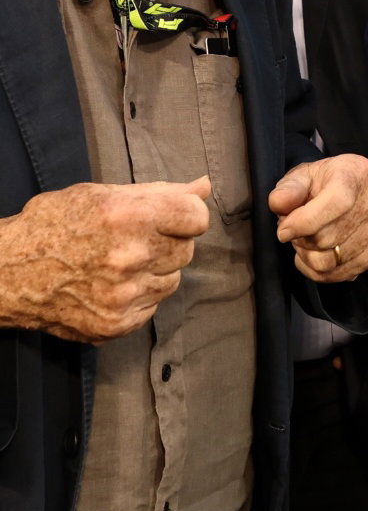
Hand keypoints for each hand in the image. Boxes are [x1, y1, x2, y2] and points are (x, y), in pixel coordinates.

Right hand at [0, 177, 211, 342]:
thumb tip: (205, 186)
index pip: (197, 217)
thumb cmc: (56, 223)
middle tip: (134, 240)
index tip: (172, 217)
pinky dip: (139, 297)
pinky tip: (111, 286)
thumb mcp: (105, 194)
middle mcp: (130, 257)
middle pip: (186, 250)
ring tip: (119, 263)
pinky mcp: (116, 324)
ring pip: (172, 280)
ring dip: (155, 271)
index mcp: (129, 216)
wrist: (7, 272)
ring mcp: (123, 295)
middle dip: (168, 242)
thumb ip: (162, 192)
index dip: (187, 215)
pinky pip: (153, 306)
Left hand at [269, 154, 367, 282]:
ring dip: (307, 255)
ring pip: (330, 261)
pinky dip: (318, 271)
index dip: (305, 222)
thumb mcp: (300, 176)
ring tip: (305, 240)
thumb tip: (280, 203)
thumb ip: (288, 188)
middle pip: (328, 237)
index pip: (337, 202)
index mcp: (355, 174)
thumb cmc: (321, 183)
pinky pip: (339, 275)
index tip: (284, 230)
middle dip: (300, 239)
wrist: (345, 191)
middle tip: (293, 230)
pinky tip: (315, 255)